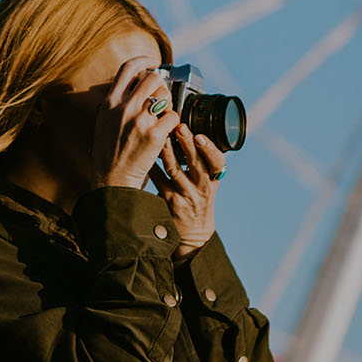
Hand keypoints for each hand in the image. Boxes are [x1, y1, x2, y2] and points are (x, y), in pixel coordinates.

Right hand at [91, 56, 179, 189]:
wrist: (112, 181)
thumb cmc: (108, 154)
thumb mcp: (103, 122)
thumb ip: (114, 103)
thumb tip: (130, 84)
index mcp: (110, 103)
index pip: (128, 68)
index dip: (144, 61)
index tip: (153, 64)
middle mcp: (124, 108)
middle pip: (152, 78)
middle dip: (160, 85)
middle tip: (161, 97)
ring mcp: (139, 121)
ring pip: (165, 96)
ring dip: (168, 104)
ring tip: (162, 117)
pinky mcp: (154, 136)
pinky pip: (173, 117)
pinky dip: (173, 123)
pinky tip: (166, 131)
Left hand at [147, 122, 225, 259]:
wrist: (193, 234)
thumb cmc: (199, 202)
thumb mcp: (208, 185)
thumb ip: (203, 163)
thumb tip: (191, 133)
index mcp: (212, 180)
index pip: (217, 162)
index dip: (210, 149)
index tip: (200, 136)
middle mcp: (201, 187)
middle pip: (196, 163)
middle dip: (188, 144)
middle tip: (180, 127)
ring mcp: (185, 195)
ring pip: (175, 170)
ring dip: (167, 151)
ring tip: (161, 136)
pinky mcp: (169, 201)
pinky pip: (159, 180)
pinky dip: (152, 166)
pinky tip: (144, 154)